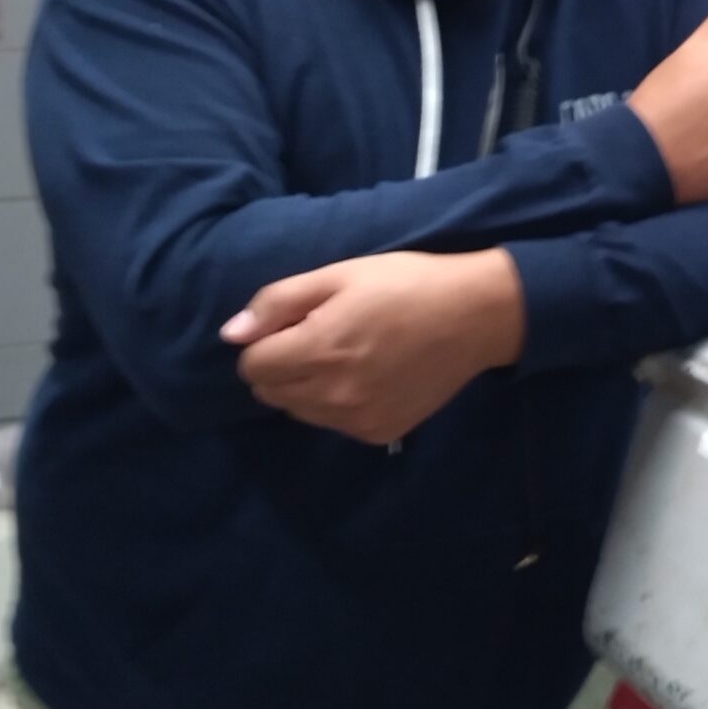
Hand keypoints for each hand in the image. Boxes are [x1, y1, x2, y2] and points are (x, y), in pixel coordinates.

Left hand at [221, 249, 525, 445]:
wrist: (475, 315)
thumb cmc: (405, 283)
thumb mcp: (340, 274)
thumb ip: (278, 303)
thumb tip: (231, 335)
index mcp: (319, 350)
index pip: (252, 367)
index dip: (265, 342)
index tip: (296, 323)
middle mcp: (334, 395)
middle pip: (271, 394)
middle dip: (282, 365)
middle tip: (322, 335)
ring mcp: (358, 420)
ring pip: (300, 412)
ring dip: (307, 386)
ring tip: (347, 354)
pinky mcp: (380, 434)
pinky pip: (334, 424)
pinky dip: (338, 403)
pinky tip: (370, 375)